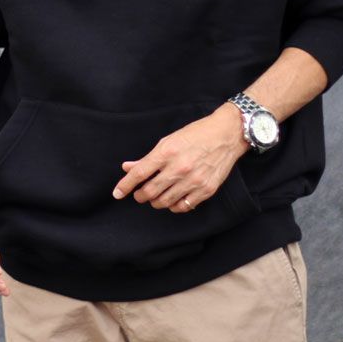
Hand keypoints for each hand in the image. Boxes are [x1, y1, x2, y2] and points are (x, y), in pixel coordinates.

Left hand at [111, 103, 247, 212]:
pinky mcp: (206, 190)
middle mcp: (179, 168)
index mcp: (166, 152)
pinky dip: (174, 206)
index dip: (125, 185)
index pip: (139, 173)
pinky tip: (172, 200)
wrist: (225, 135)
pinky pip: (183, 207)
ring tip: (155, 196)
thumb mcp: (168, 141)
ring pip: (165, 202)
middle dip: (140, 195)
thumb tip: (128, 167)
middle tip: (139, 194)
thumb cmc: (195, 134)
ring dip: (155, 201)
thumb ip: (148, 158)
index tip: (117, 193)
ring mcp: (193, 181)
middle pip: (150, 191)